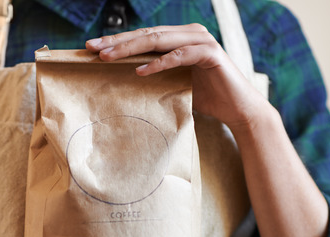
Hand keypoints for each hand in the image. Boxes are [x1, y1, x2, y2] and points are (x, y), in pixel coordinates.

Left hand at [86, 24, 269, 132]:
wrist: (238, 110)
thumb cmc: (206, 98)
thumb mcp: (173, 84)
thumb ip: (154, 75)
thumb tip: (121, 78)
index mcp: (180, 38)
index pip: (143, 37)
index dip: (117, 41)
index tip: (91, 48)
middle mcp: (190, 34)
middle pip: (147, 35)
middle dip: (117, 41)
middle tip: (92, 49)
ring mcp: (201, 41)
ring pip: (160, 41)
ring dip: (132, 49)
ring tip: (108, 57)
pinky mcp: (211, 54)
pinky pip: (180, 56)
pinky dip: (159, 63)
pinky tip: (140, 70)